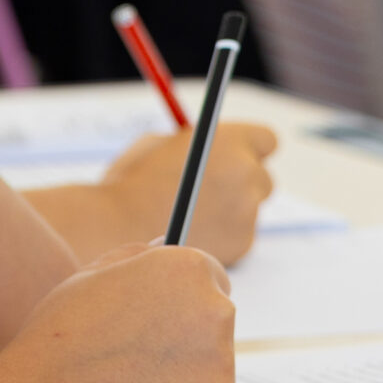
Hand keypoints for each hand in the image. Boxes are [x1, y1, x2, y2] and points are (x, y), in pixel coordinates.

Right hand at [0, 243, 238, 382]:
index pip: (211, 278)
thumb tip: (163, 242)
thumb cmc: (60, 339)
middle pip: (215, 325)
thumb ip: (134, 257)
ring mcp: (225, 364)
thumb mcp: (89, 278)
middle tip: (139, 362)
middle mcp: (216, 310)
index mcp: (187, 269)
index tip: (165, 322)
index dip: (184, 301)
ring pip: (213, 373)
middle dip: (187, 341)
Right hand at [97, 124, 275, 264]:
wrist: (116, 228)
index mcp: (227, 140)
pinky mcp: (243, 243)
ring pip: (250, 210)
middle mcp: (245, 173)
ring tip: (194, 217)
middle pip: (263, 178)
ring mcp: (247, 210)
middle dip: (242, 184)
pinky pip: (242, 236)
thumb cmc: (131, 184)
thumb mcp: (159, 144)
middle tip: (215, 190)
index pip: (266, 139)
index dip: (250, 149)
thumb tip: (209, 148)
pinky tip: (194, 235)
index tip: (237, 155)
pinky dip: (224, 237)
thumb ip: (194, 145)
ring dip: (231, 212)